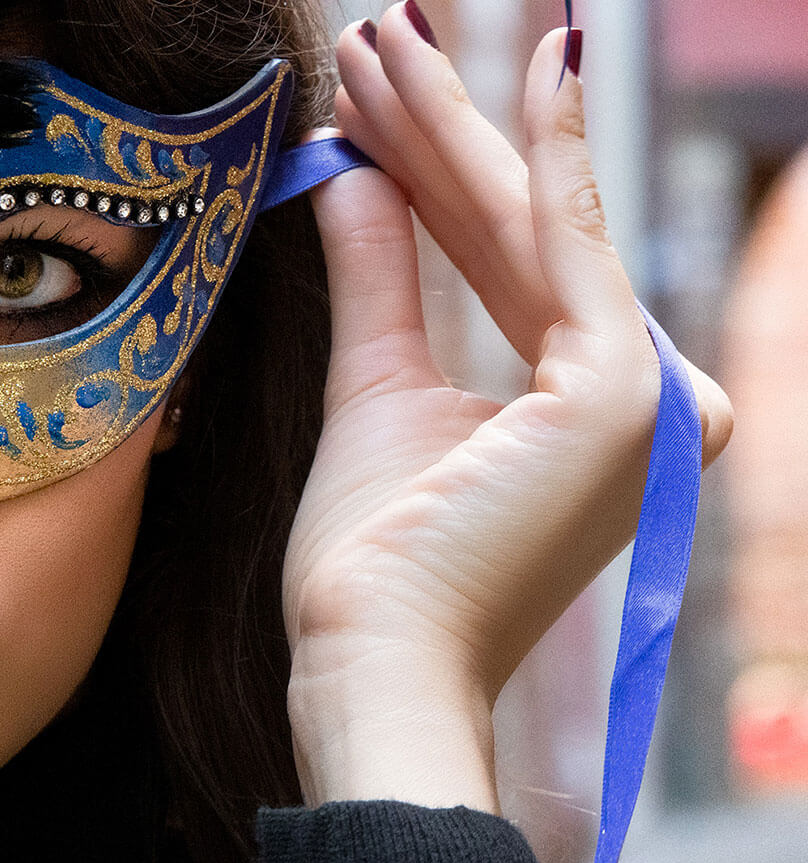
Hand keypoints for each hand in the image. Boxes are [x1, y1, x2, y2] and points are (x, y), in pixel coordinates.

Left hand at [282, 7, 732, 810]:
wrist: (373, 658)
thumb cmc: (373, 560)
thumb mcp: (378, 390)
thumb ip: (383, 280)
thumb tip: (358, 178)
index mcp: (583, 418)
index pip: (503, 268)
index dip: (442, 177)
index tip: (384, 101)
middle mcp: (639, 406)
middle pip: (517, 240)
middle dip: (440, 134)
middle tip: (377, 38)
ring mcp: (645, 403)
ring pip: (531, 232)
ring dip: (456, 127)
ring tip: (385, 36)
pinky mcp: (627, 399)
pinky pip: (574, 250)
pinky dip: (548, 154)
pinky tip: (536, 59)